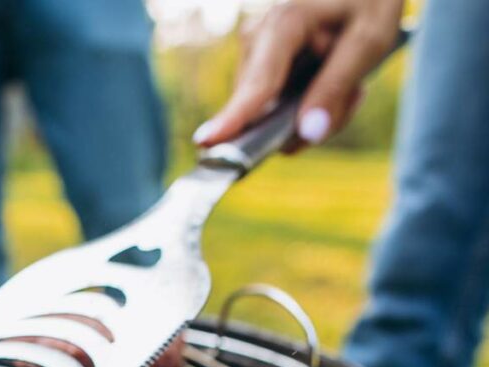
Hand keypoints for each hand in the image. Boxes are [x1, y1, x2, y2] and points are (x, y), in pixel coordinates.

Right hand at [194, 0, 402, 148]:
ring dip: (315, 111)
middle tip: (356, 94)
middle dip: (311, 117)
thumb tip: (307, 133)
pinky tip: (333, 81)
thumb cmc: (367, 0)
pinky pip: (277, 106)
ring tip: (350, 82)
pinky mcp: (259, 66)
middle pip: (266, 110)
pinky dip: (310, 104)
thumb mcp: (369, 39)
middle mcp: (257, 38)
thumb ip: (336, 87)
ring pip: (272, 113)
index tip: (207, 142)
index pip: (257, 83)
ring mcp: (254, 53)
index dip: (235, 117)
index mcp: (283, 24)